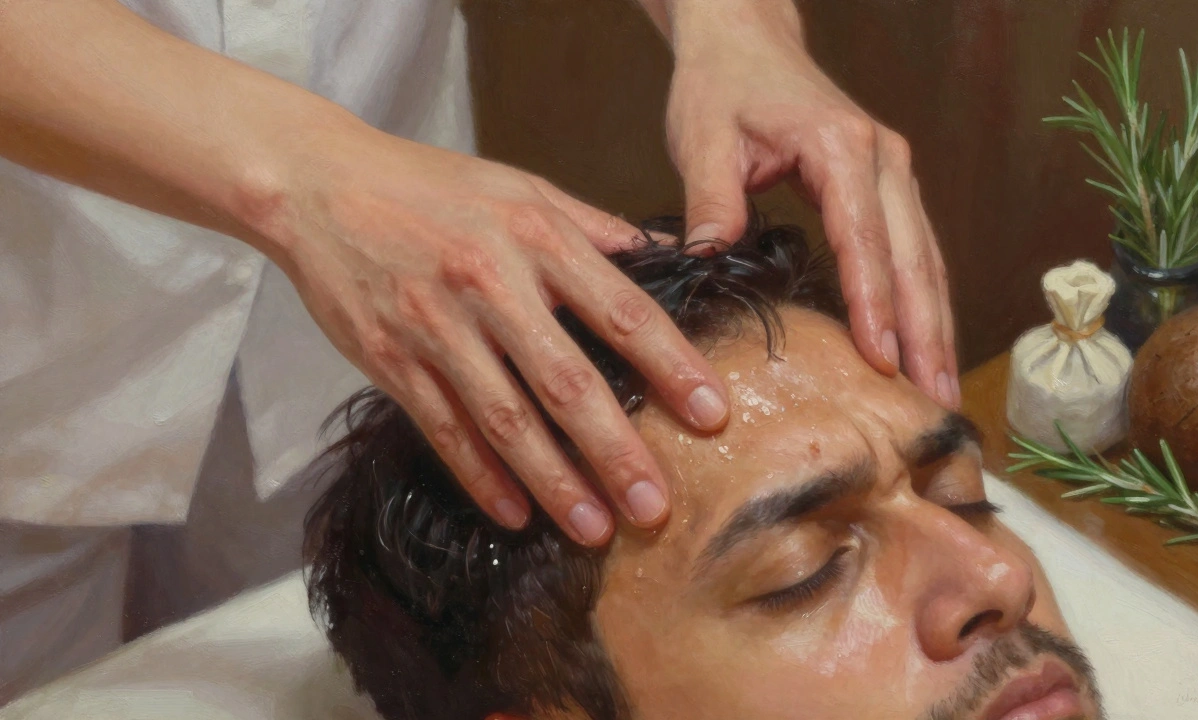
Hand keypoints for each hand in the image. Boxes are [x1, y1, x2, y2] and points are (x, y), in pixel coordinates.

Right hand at [265, 127, 730, 545]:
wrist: (319, 185)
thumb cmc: (431, 185)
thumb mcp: (522, 188)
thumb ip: (594, 227)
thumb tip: (668, 254)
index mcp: (536, 236)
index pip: (621, 310)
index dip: (671, 365)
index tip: (712, 414)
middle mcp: (490, 283)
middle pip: (566, 381)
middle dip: (616, 450)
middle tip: (656, 507)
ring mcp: (435, 326)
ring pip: (505, 419)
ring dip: (553, 481)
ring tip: (594, 529)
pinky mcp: (390, 360)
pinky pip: (443, 429)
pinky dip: (480, 476)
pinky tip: (515, 513)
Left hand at [662, 2, 959, 408]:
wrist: (746, 39)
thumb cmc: (723, 84)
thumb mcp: (703, 139)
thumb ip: (711, 202)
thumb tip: (712, 262)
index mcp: (841, 147)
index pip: (863, 239)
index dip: (873, 304)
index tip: (881, 361)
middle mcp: (883, 159)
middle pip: (913, 258)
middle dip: (925, 333)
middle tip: (932, 400)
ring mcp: (893, 172)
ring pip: (926, 259)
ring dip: (936, 326)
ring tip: (940, 391)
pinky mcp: (887, 187)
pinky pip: (915, 251)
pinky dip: (924, 302)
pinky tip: (926, 347)